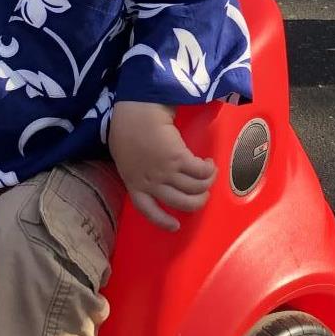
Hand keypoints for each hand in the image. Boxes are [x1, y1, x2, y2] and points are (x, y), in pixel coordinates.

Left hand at [108, 101, 214, 230]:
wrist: (137, 109)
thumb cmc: (127, 126)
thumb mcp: (125, 155)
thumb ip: (136, 168)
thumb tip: (150, 172)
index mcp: (134, 182)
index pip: (147, 210)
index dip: (162, 220)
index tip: (175, 226)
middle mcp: (151, 182)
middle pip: (181, 203)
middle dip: (198, 201)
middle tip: (204, 193)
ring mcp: (165, 172)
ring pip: (195, 189)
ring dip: (208, 183)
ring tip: (210, 172)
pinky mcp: (178, 159)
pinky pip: (200, 172)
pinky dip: (209, 170)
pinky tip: (209, 162)